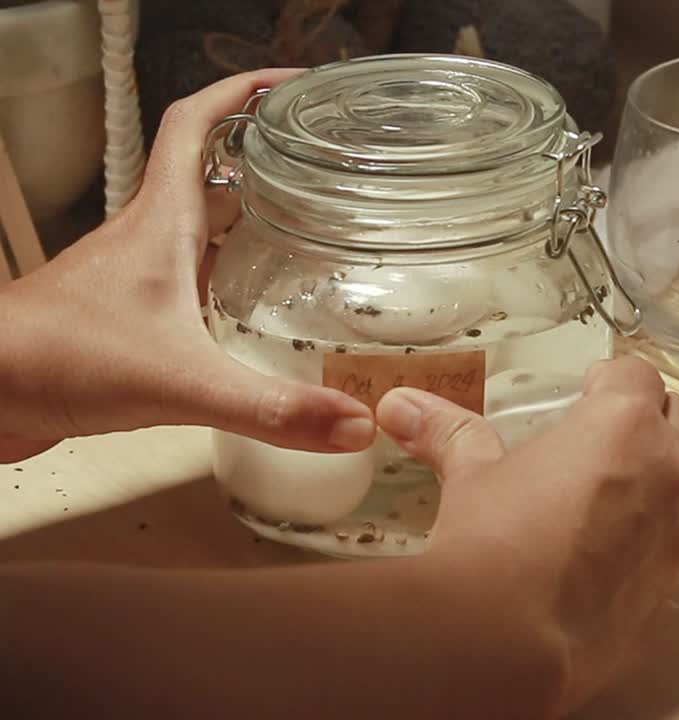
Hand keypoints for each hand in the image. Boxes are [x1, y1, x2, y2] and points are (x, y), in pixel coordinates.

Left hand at [0, 69, 375, 462]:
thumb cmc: (54, 360)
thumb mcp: (182, 383)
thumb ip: (272, 406)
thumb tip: (357, 423)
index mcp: (162, 222)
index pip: (197, 124)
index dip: (244, 92)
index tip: (293, 84)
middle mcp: (149, 238)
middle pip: (213, 174)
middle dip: (268, 160)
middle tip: (323, 166)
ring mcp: (137, 275)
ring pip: (202, 227)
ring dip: (249, 219)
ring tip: (310, 230)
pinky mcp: (129, 315)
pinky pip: (189, 278)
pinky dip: (226, 278)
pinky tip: (256, 311)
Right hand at [377, 356, 678, 714]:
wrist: (506, 641)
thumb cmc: (495, 548)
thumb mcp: (471, 475)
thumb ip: (450, 434)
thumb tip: (409, 410)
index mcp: (625, 424)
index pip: (636, 375)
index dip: (611, 379)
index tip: (589, 390)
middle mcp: (667, 469)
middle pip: (676, 417)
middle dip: (644, 419)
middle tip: (598, 435)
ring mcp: (678, 528)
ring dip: (655, 475)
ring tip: (602, 492)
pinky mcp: (671, 580)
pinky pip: (674, 539)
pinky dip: (651, 533)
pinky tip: (605, 549)